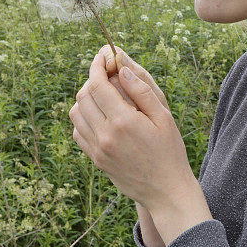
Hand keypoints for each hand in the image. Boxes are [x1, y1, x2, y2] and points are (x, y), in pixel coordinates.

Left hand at [69, 44, 194, 208]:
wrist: (166, 190)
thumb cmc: (170, 150)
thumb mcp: (164, 117)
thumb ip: (141, 91)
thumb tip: (122, 69)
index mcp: (123, 121)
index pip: (98, 85)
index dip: (97, 66)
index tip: (103, 56)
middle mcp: (105, 135)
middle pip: (83, 96)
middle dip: (91, 79)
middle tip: (105, 73)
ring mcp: (97, 149)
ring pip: (76, 113)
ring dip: (85, 98)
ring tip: (102, 93)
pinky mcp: (95, 159)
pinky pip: (78, 132)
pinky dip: (83, 118)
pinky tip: (100, 115)